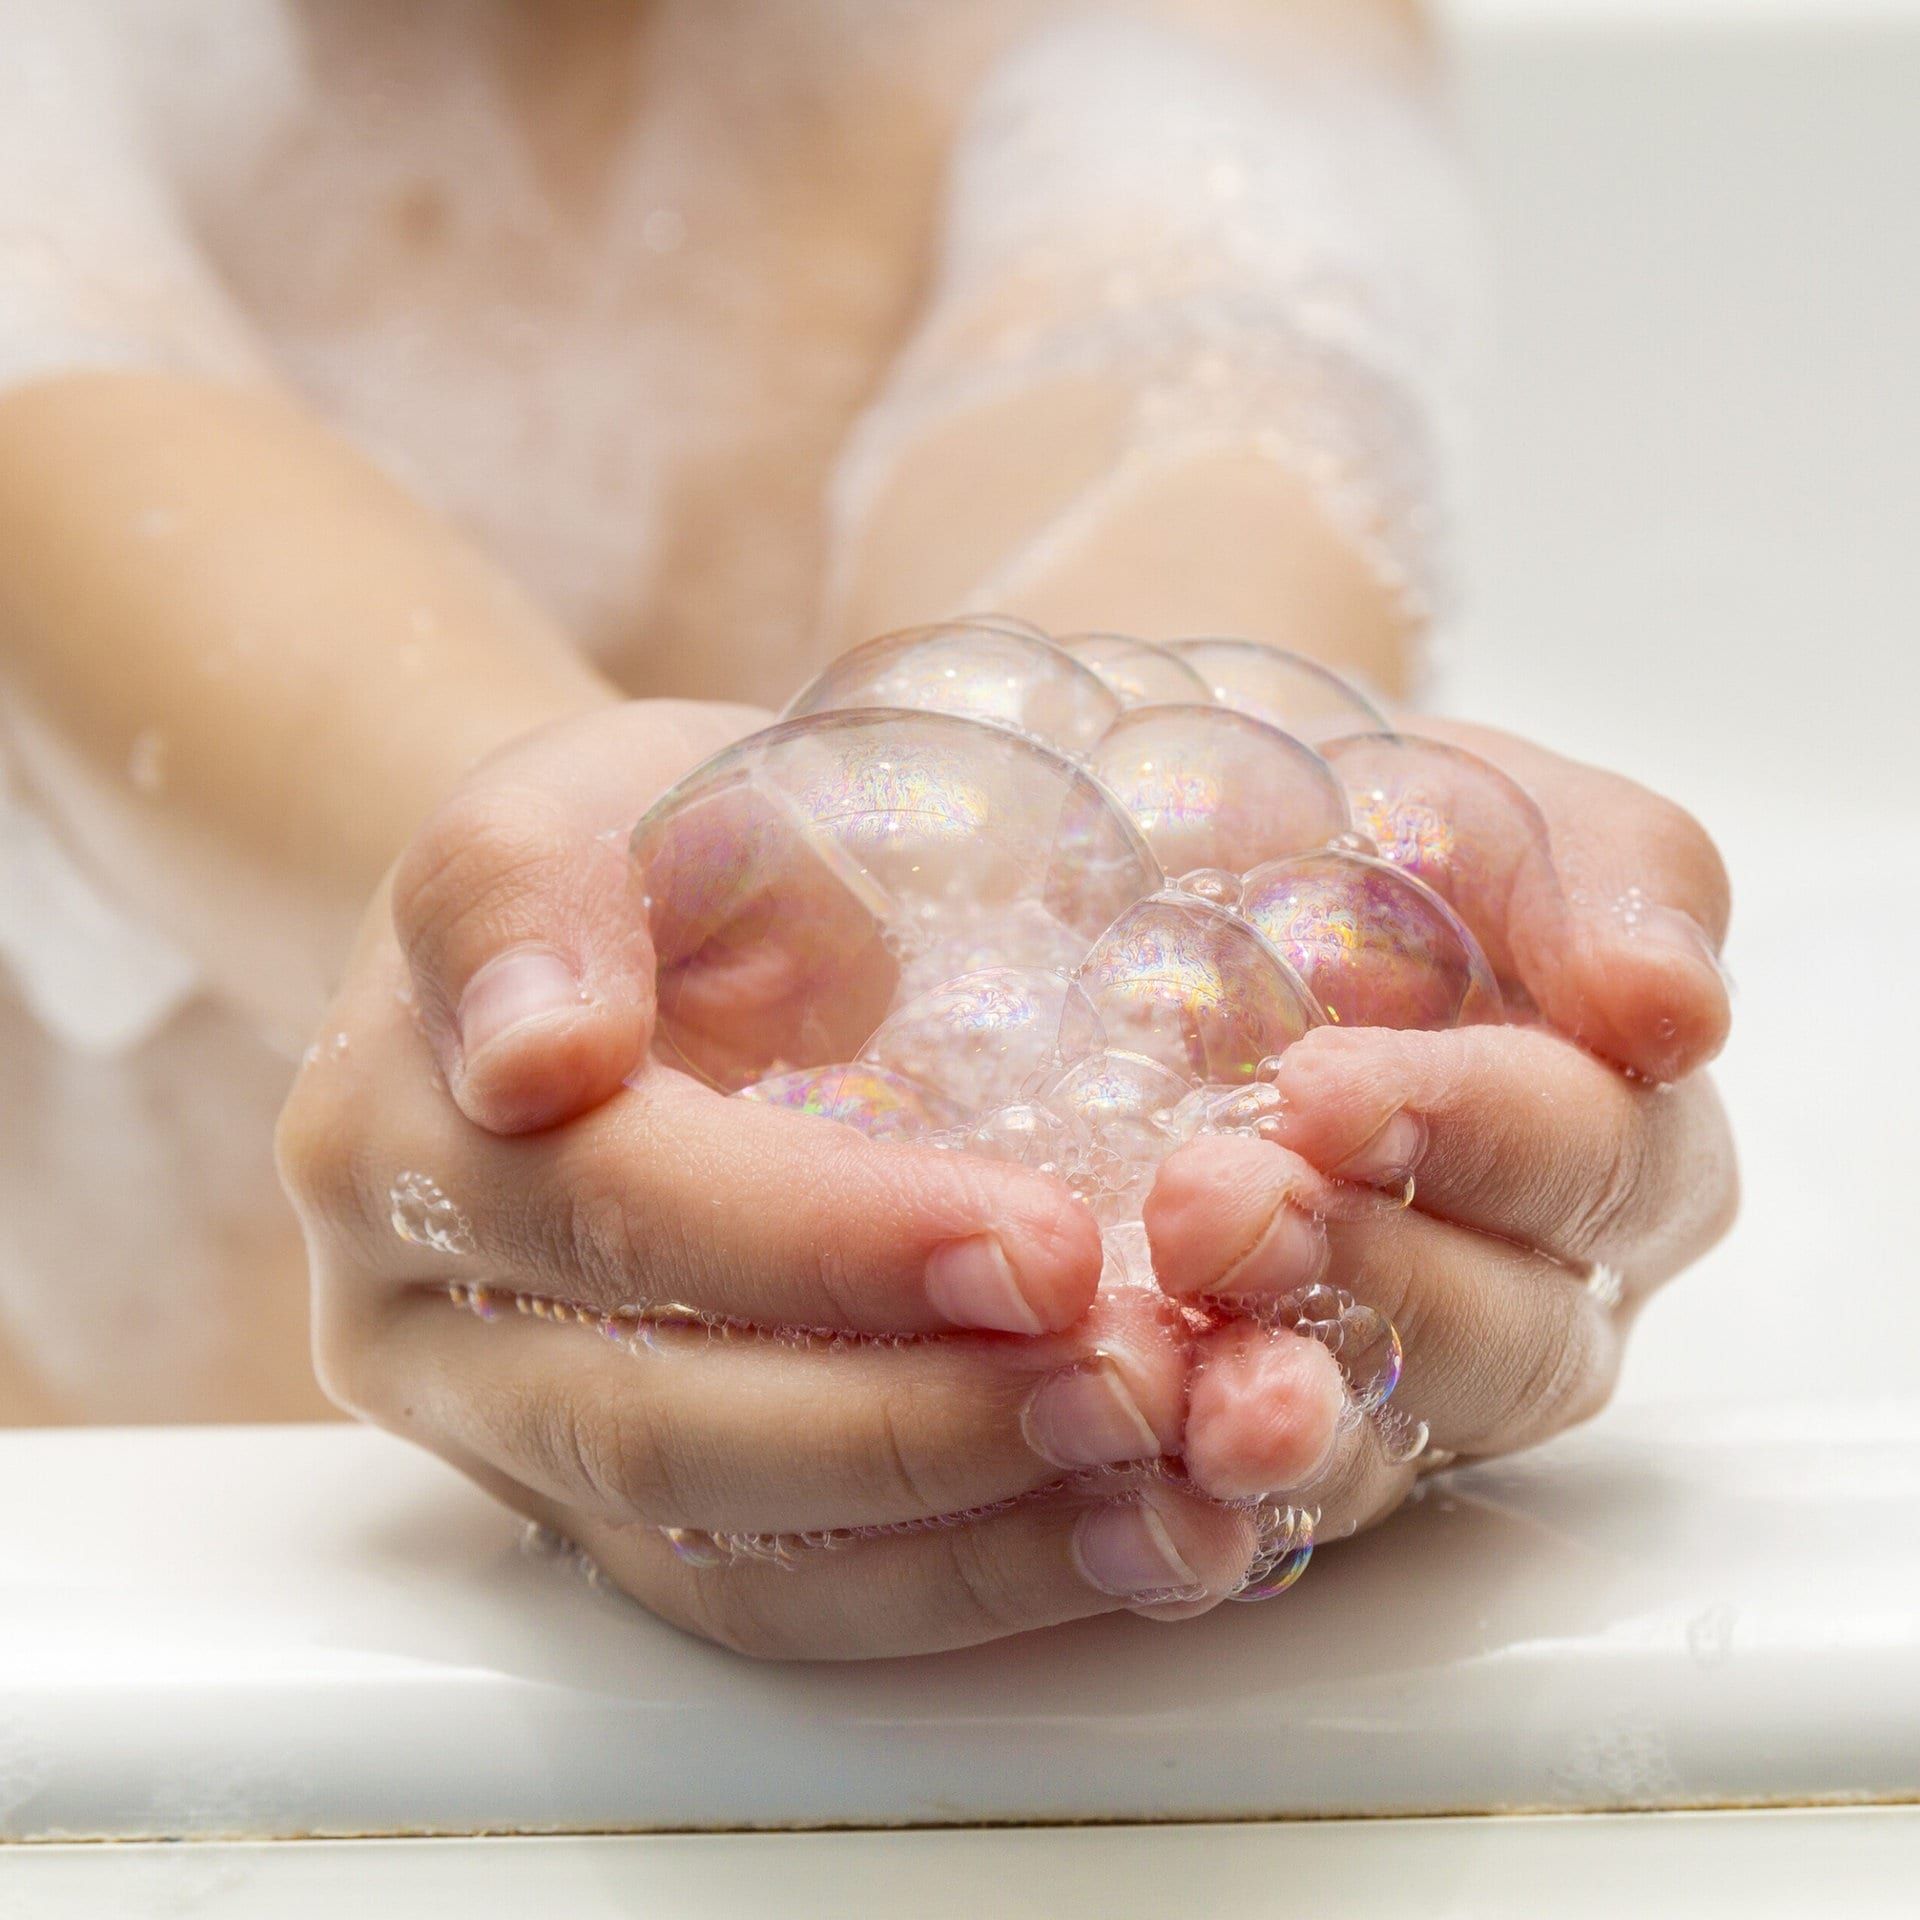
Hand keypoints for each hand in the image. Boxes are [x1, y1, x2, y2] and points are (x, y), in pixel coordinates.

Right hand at [278, 701, 1273, 1660]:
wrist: (599, 958)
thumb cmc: (632, 859)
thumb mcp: (583, 802)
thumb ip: (539, 895)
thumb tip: (534, 1056)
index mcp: (396, 1119)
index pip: (614, 1206)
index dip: (827, 1244)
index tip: (1044, 1244)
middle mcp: (422, 1317)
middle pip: (658, 1425)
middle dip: (917, 1424)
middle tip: (1131, 1384)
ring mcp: (510, 1442)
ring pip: (714, 1563)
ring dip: (957, 1547)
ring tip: (1157, 1496)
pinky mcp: (609, 1517)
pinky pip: (764, 1606)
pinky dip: (947, 1594)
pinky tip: (1107, 1544)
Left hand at [1144, 719, 1737, 1533]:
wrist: (1145, 863)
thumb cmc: (1324, 824)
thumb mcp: (1464, 794)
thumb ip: (1598, 870)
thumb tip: (1675, 1007)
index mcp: (1595, 1127)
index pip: (1596, 1165)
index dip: (1480, 1137)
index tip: (1328, 1091)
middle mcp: (1516, 1273)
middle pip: (1510, 1336)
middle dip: (1371, 1279)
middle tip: (1216, 1211)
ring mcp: (1388, 1366)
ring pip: (1396, 1441)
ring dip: (1299, 1423)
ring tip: (1201, 1396)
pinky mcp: (1265, 1429)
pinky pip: (1261, 1509)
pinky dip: (1203, 1510)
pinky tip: (1143, 1488)